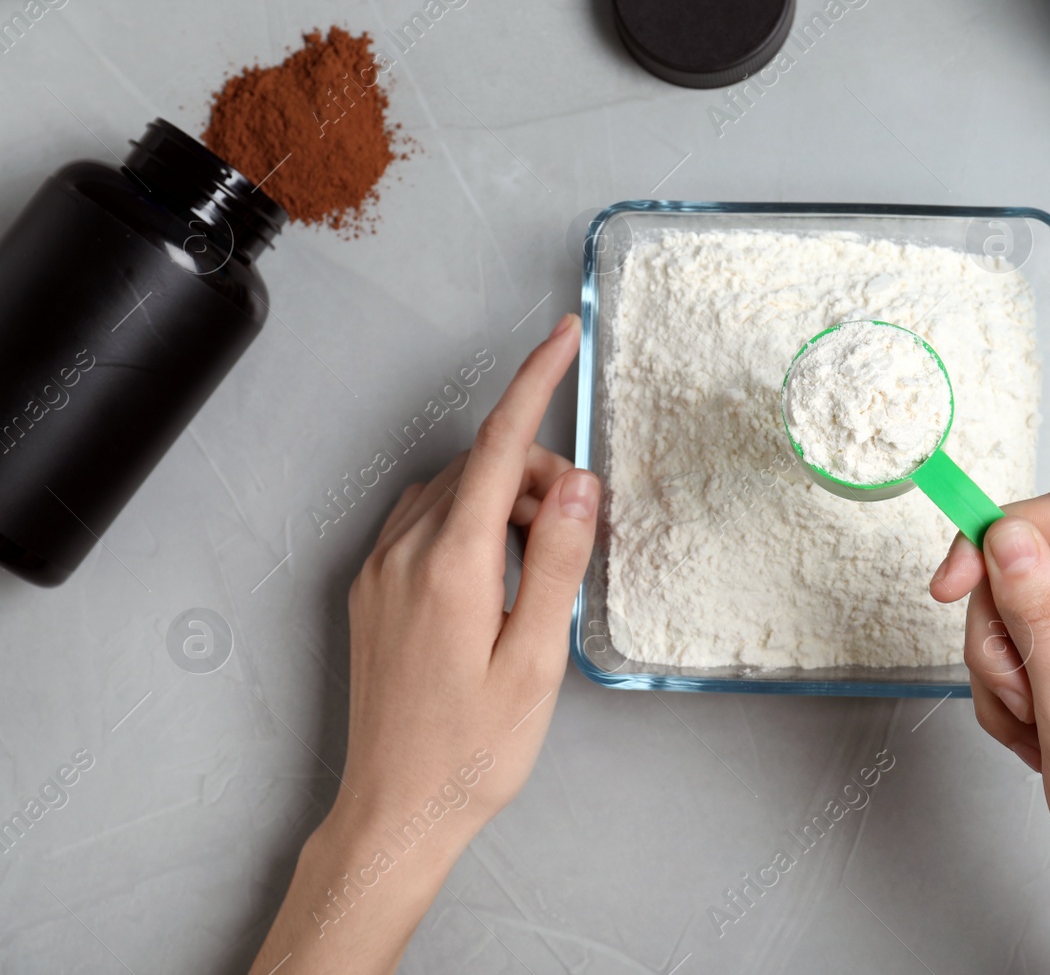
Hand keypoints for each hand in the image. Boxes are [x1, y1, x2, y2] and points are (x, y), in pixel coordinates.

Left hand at [249, 314, 597, 974]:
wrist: (395, 809)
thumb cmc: (472, 750)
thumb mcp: (536, 661)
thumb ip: (555, 562)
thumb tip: (579, 484)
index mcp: (449, 565)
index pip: (499, 446)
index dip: (534, 382)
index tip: (562, 336)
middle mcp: (403, 553)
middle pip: (482, 465)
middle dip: (540, 474)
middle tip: (582, 534)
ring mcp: (379, 569)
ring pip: (453, 489)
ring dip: (505, 499)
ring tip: (541, 569)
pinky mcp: (371, 589)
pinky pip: (424, 520)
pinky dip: (469, 521)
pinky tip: (497, 574)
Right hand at [930, 492, 1049, 974]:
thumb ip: (1038, 615)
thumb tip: (1007, 535)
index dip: (995, 539)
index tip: (949, 584)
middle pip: (1025, 573)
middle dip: (999, 636)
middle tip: (1024, 696)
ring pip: (1012, 623)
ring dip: (1003, 680)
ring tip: (1038, 733)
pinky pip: (1018, 665)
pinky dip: (1010, 706)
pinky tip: (1038, 746)